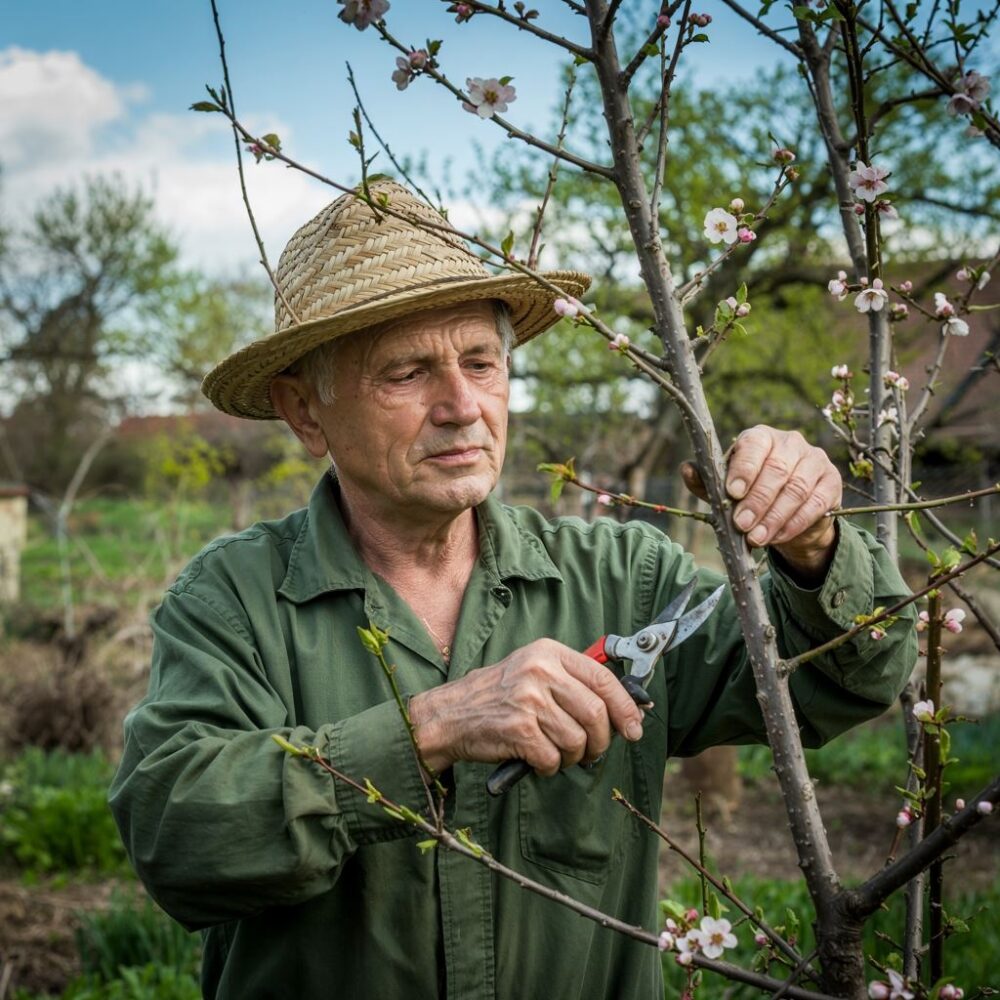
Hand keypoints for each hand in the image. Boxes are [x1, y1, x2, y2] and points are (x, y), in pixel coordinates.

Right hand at [408, 639, 644, 776]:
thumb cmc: (496, 697)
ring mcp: (528, 699)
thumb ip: (573, 683)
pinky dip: (550, 767)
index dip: (626, 707)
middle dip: (600, 742)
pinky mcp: (518, 729)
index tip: (634, 727)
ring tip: (555, 753)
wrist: (449, 715)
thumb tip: (626, 709)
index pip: (603, 679)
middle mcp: (540, 671)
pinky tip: (536, 759)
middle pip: (596, 714)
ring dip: (572, 757)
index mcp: (548, 652)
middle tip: (591, 752)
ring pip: (577, 741)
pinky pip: (554, 759)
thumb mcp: (533, 672)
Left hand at [682, 425, 841, 580]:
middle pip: (776, 469)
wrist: (789, 515)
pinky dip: (794, 523)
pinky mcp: (831, 482)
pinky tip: (777, 537)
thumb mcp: (724, 491)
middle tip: (742, 524)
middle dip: (757, 500)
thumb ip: (706, 481)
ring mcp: (815, 460)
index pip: (754, 445)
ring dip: (774, 516)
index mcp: (761, 437)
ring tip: (756, 538)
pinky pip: (815, 503)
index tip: (733, 493)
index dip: (744, 469)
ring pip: (797, 488)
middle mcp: (791, 442)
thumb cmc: (750, 495)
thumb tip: (686, 469)